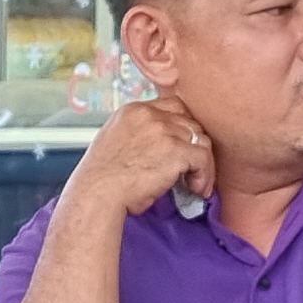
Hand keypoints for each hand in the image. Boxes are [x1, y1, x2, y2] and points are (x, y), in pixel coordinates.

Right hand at [63, 99, 215, 222]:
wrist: (98, 195)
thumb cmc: (102, 180)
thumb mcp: (114, 143)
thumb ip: (137, 135)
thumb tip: (159, 146)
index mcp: (132, 111)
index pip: (172, 107)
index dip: (182, 128)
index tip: (182, 149)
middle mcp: (149, 115)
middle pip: (189, 123)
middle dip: (194, 147)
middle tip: (192, 170)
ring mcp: (163, 131)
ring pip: (200, 140)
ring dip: (202, 163)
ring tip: (195, 183)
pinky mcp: (176, 150)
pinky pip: (203, 158)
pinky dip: (204, 175)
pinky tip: (196, 188)